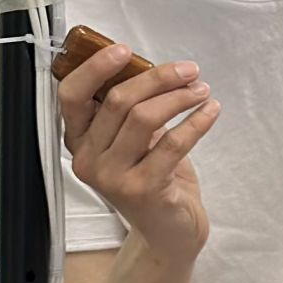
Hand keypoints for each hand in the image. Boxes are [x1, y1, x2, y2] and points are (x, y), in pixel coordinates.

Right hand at [55, 40, 216, 263]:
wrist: (168, 233)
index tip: (124, 50)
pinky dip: (196, 122)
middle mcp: (88, 160)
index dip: (96, 68)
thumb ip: (127, 110)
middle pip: (118, 101)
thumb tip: (149, 68)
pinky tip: (210, 111)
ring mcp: (113, 177)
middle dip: (158, 78)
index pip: (72, 96)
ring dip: (179, 97)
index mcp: (79, 141)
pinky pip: (172, 143)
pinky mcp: (143, 190)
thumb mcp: (131, 142)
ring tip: (201, 90)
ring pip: (144, 118)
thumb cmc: (151, 180)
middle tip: (188, 71)